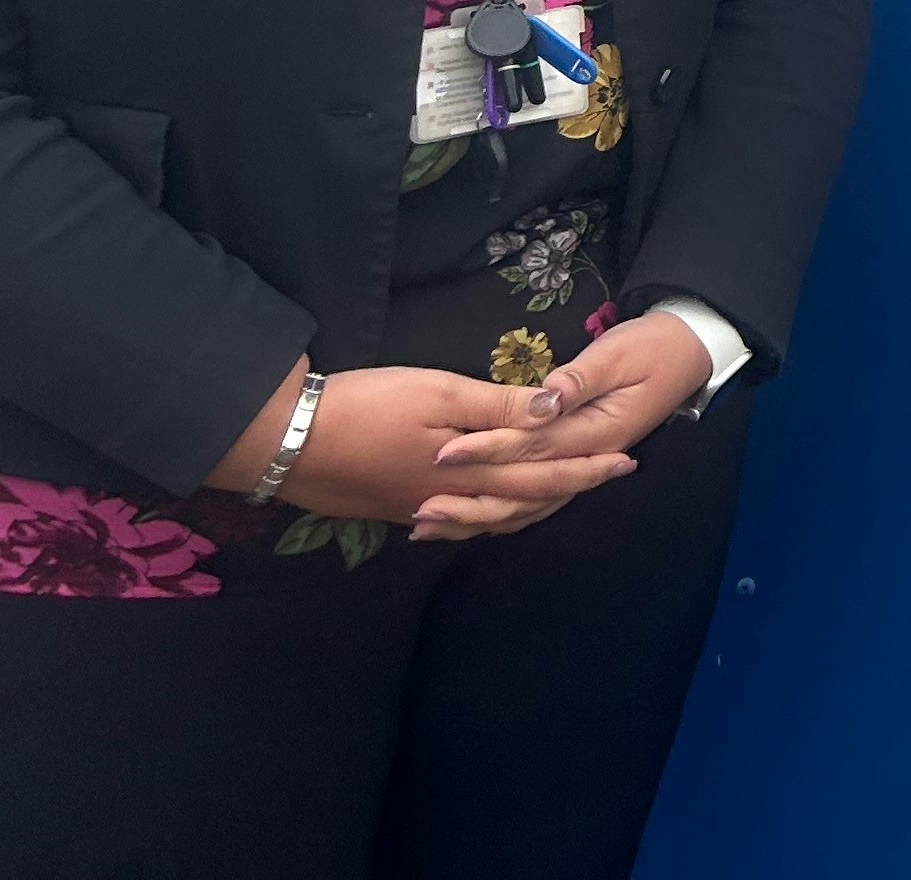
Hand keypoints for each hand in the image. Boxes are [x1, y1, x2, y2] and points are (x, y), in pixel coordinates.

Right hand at [204, 361, 637, 542]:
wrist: (284, 442)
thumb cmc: (365, 405)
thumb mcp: (438, 390)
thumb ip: (498, 405)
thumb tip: (555, 408)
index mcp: (471, 468)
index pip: (544, 473)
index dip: (586, 467)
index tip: (626, 461)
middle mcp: (453, 497)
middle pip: (524, 498)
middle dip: (571, 486)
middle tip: (611, 475)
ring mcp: (422, 507)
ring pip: (492, 514)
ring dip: (531, 504)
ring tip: (562, 493)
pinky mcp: (396, 506)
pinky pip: (459, 519)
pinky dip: (486, 517)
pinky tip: (486, 513)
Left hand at [423, 311, 713, 523]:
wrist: (688, 353)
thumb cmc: (654, 347)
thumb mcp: (620, 354)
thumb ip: (580, 379)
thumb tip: (546, 399)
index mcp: (599, 433)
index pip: (534, 447)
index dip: (489, 450)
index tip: (444, 452)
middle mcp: (588, 459)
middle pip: (524, 488)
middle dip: (471, 497)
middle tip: (421, 506)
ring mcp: (581, 467)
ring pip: (526, 505)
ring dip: (478, 516)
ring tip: (429, 524)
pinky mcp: (573, 464)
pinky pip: (533, 500)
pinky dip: (497, 513)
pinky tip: (464, 519)